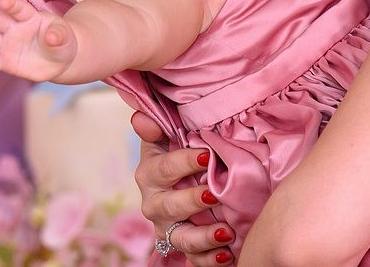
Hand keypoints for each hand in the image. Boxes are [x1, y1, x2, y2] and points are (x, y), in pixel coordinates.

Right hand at [0, 0, 76, 81]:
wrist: (59, 59)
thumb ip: (58, 36)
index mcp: (30, 17)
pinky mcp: (5, 61)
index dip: (12, 6)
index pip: (19, 9)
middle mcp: (15, 28)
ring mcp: (8, 44)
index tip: (3, 3)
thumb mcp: (65, 37)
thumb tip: (52, 38)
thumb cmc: (62, 41)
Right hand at [132, 112, 236, 264]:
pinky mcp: (181, 247)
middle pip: (169, 206)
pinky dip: (209, 259)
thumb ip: (157, 127)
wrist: (177, 187)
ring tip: (226, 232)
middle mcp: (155, 204)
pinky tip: (226, 254)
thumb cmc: (177, 157)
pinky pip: (193, 259)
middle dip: (192, 201)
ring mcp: (168, 229)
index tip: (208, 155)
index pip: (164, 168)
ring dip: (203, 237)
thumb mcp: (166, 139)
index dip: (184, 161)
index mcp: (150, 175)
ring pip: (181, 238)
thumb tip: (142, 117)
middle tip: (214, 194)